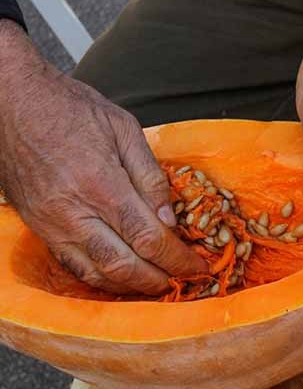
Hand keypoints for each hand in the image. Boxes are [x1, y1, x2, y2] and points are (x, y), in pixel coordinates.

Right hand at [0, 21, 206, 294]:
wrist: (11, 102)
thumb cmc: (70, 108)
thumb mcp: (124, 129)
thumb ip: (150, 177)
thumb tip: (170, 219)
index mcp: (101, 184)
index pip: (148, 237)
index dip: (178, 259)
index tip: (198, 266)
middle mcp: (73, 212)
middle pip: (124, 265)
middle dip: (159, 280)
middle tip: (183, 280)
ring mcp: (52, 225)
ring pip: (97, 274)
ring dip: (132, 286)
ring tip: (158, 285)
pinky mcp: (39, 229)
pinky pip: (74, 266)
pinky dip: (102, 279)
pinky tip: (123, 277)